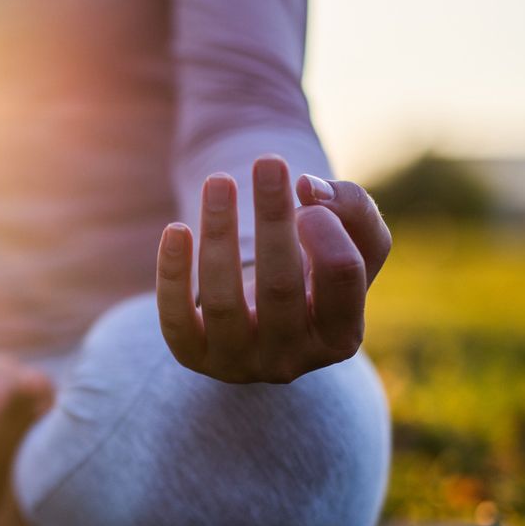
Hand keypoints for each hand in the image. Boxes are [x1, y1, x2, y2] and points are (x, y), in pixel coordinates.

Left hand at [155, 155, 391, 383]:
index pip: (342, 277)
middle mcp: (291, 360)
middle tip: (267, 162)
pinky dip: (172, 273)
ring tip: (218, 181)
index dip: (327, 229)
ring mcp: (239, 364)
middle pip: (280, 286)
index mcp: (341, 337)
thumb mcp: (351, 243)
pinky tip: (176, 229)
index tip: (307, 194)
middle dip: (272, 219)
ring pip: (223, 301)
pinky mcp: (194, 356)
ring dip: (218, 234)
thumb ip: (352, 208)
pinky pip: (176, 319)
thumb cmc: (314, 275)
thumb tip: (307, 187)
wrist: (264, 321)